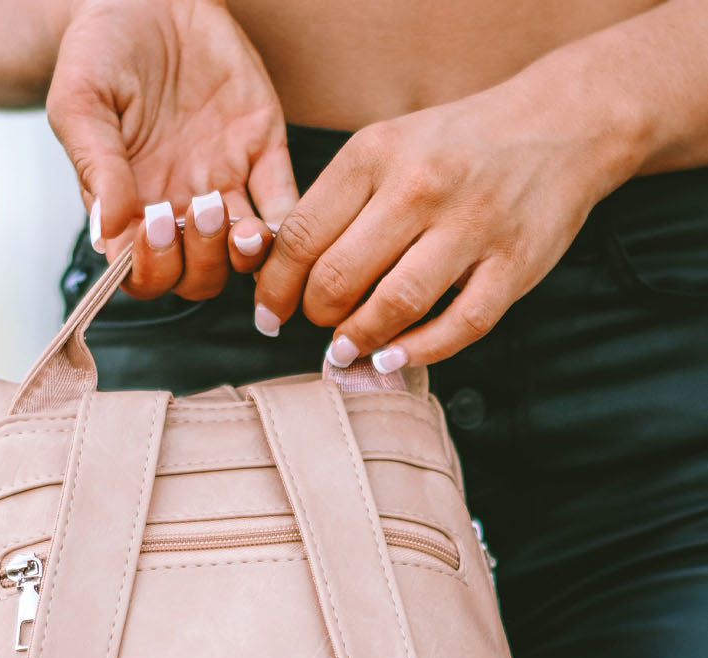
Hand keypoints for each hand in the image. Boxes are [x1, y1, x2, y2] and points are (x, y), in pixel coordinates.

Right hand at [46, 0, 298, 299]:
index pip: (144, 273)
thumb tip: (107, 234)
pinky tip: (273, 219)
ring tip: (234, 220)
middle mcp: (178, 205)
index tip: (149, 228)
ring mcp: (224, 183)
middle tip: (194, 209)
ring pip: (240, 253)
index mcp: (130, 205)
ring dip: (240, 253)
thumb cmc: (101, 48)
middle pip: (197, 276)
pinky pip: (283, 205)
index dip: (151, 268)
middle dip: (198, 259)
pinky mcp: (262, 151)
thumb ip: (96, 167)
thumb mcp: (81, 102)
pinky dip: (284, 225)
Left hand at [252, 66, 638, 368]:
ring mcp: (473, 226)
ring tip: (345, 350)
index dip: (276, 287)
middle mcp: (422, 185)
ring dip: (359, 339)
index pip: (301, 235)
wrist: (562, 123)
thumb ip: (339, 203)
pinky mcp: (515, 264)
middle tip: (317, 325)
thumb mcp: (388, 147)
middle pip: (339, 275)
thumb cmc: (457, 146)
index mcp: (377, 152)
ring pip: (395, 304)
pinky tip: (391, 359)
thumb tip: (282, 274)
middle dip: (316, 315)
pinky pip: (459, 324)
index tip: (271, 313)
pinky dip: (418, 351)